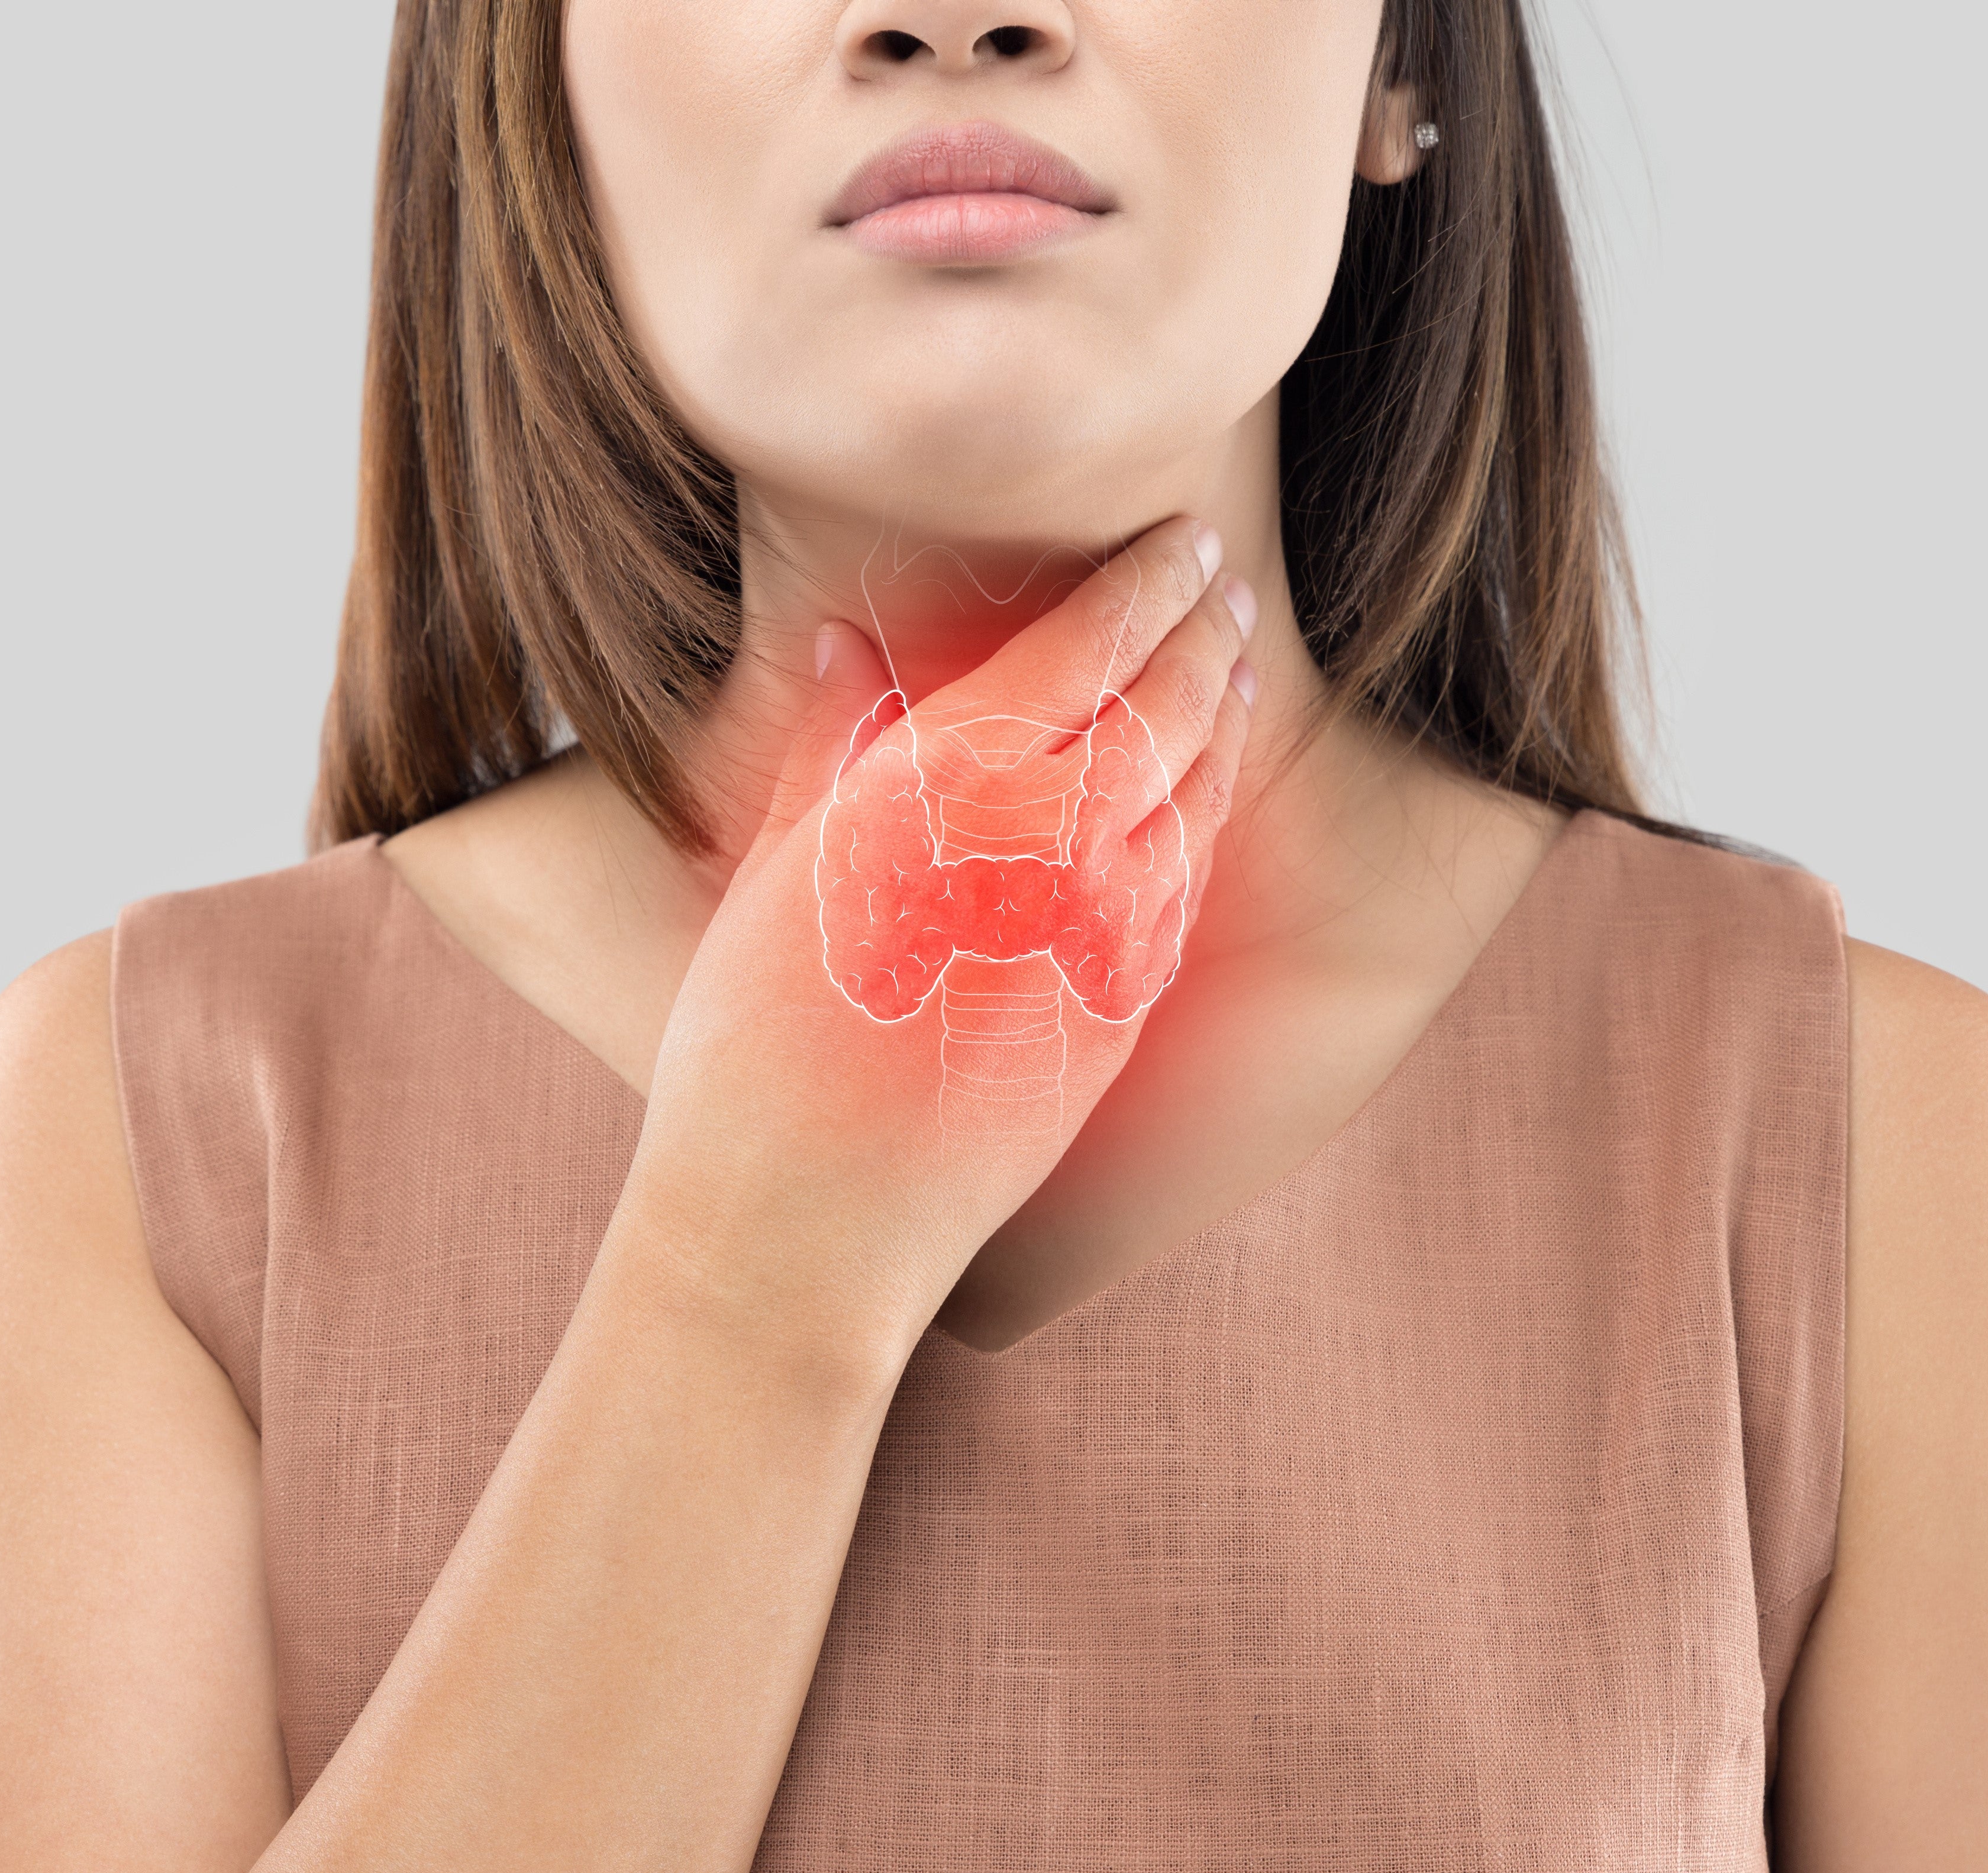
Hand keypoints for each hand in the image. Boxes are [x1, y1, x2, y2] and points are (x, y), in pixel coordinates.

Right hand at [619, 515, 1255, 1356]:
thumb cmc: (754, 1044)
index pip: (1089, 644)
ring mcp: (1102, 934)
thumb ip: (831, 747)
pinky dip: (1204, 822)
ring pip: (1195, 796)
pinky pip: (1184, 890)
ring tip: (1233, 670)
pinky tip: (1202, 800)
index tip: (1183, 537)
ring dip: (1224, 717)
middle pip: (1166, 705)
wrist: (808, 1220)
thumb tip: (848, 644)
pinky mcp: (1121, 1013)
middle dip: (1203, 630)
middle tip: (1223, 584)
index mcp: (951, 786)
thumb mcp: (776, 873)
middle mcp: (1048, 846)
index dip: (1148, 579)